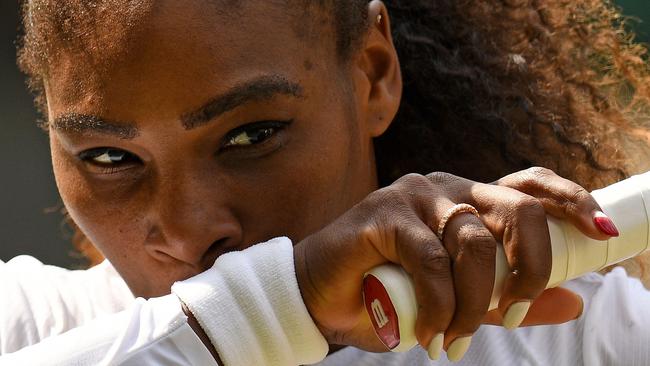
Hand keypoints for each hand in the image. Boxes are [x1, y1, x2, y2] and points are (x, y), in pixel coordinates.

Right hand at [293, 168, 613, 356]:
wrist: (321, 295)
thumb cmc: (389, 294)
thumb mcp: (461, 303)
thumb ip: (508, 300)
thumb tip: (571, 302)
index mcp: (469, 200)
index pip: (528, 186)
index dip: (569, 200)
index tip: (600, 232)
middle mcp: (446, 188)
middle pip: (513, 208)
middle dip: (527, 265)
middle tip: (512, 313)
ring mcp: (413, 196)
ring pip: (472, 241)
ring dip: (473, 303)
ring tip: (455, 339)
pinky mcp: (383, 213)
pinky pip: (430, 260)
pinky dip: (437, 304)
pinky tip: (425, 331)